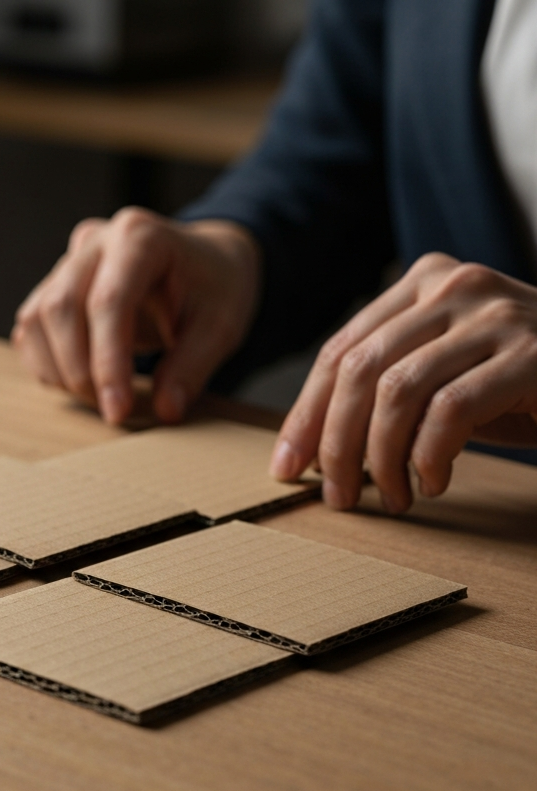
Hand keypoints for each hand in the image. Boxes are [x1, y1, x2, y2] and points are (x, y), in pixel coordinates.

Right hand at [12, 208, 260, 424]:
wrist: (205, 262)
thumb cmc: (215, 288)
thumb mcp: (221, 326)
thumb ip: (192, 367)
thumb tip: (167, 409)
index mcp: (140, 237)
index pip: (108, 302)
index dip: (107, 362)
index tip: (118, 410)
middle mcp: (96, 242)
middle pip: (61, 307)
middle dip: (79, 370)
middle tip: (112, 409)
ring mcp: (69, 262)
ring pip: (37, 318)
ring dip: (58, 370)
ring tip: (100, 397)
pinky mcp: (54, 286)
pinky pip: (31, 328)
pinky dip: (46, 363)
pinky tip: (79, 381)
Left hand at [271, 252, 536, 512]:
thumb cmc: (516, 383)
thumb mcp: (439, 375)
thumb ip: (382, 391)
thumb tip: (309, 449)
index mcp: (421, 282)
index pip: (339, 352)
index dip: (305, 415)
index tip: (286, 467)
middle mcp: (453, 285)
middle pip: (358, 370)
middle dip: (334, 443)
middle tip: (335, 496)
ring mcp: (495, 313)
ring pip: (396, 391)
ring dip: (378, 457)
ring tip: (388, 498)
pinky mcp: (531, 352)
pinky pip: (450, 410)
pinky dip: (429, 457)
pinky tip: (431, 483)